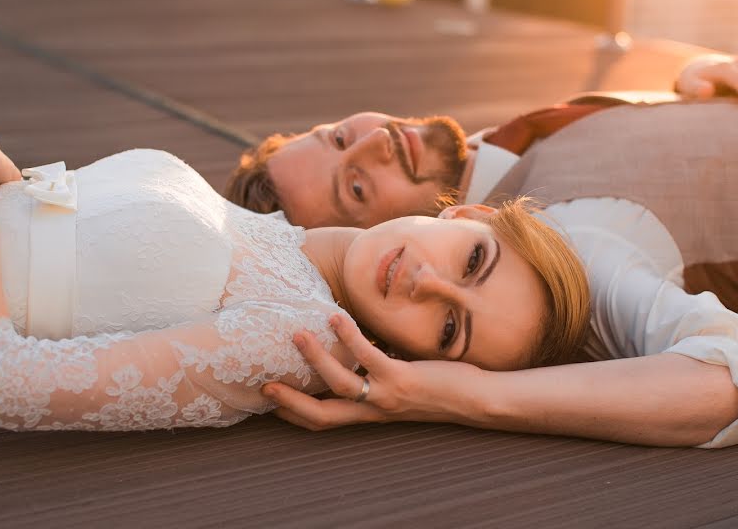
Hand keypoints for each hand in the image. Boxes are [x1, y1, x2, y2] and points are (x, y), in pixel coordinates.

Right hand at [262, 314, 482, 429]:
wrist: (475, 401)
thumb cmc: (440, 389)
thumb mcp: (401, 385)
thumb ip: (377, 374)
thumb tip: (359, 349)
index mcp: (370, 413)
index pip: (324, 421)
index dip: (295, 414)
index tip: (271, 403)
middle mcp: (373, 410)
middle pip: (321, 416)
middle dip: (290, 403)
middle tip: (262, 386)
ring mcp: (385, 395)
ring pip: (338, 383)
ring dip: (314, 359)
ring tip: (296, 334)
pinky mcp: (401, 377)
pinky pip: (368, 356)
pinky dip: (349, 337)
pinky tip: (336, 316)